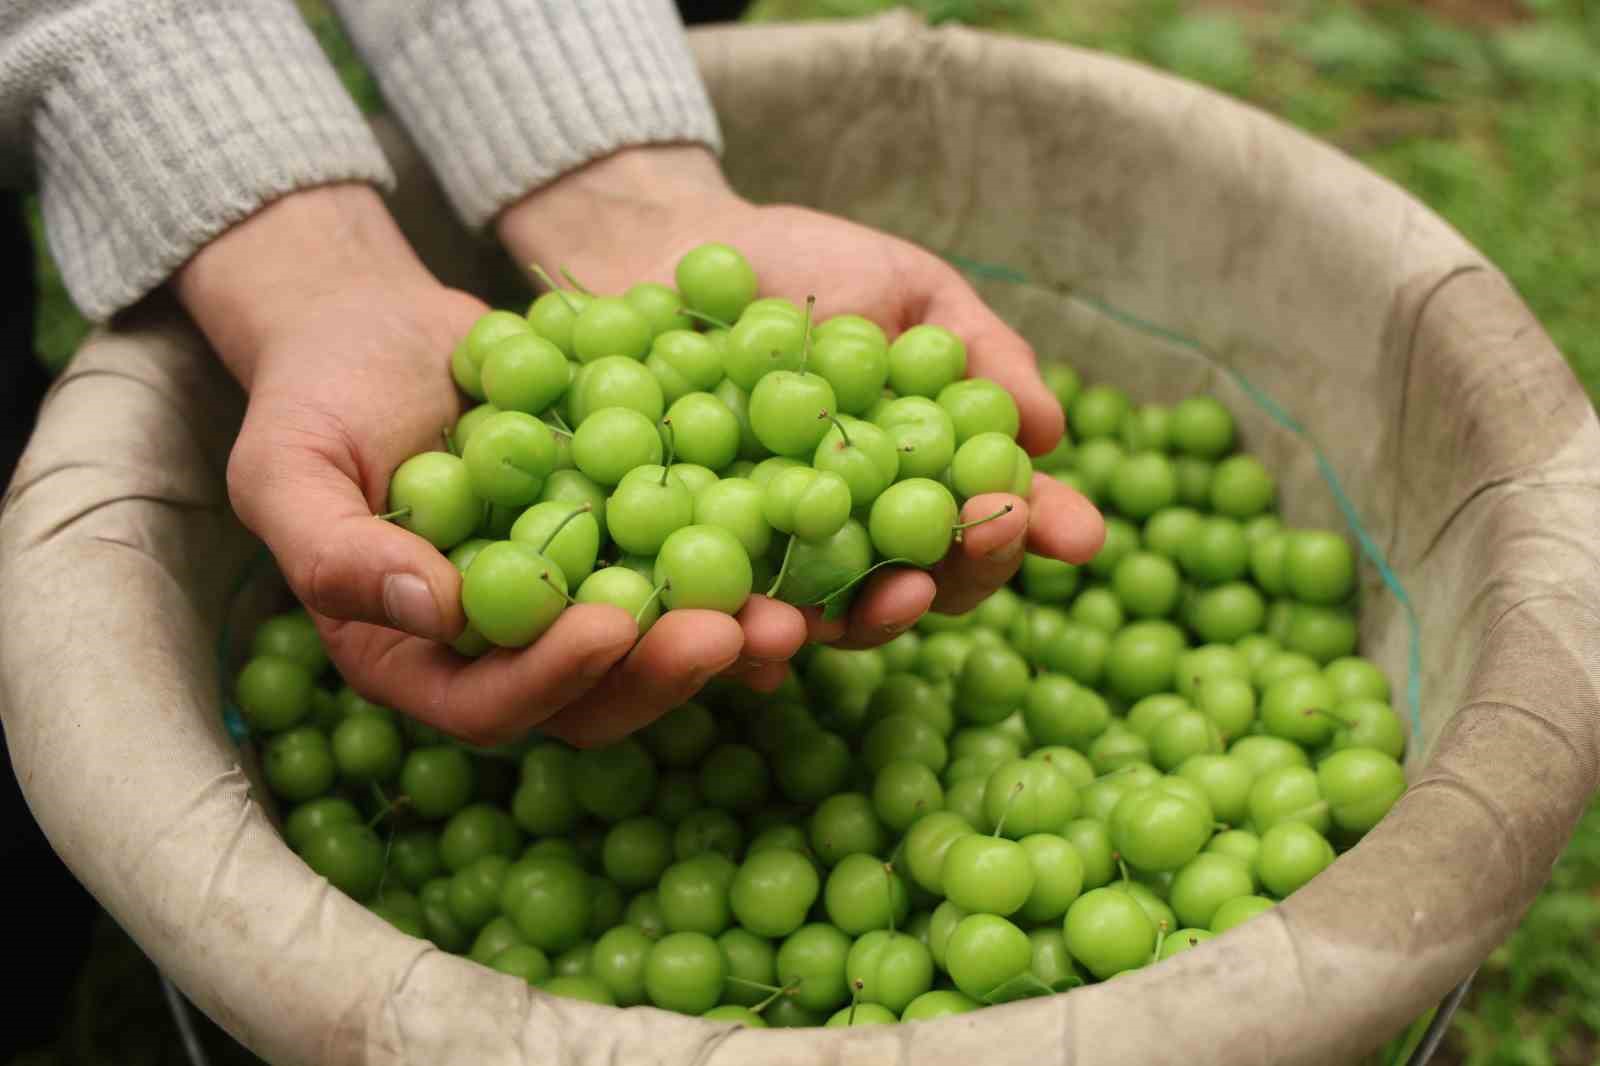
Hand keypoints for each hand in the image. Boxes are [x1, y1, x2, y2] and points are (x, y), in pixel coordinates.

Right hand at [176, 184, 752, 746]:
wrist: (380, 325)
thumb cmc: (315, 395)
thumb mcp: (287, 465)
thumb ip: (333, 550)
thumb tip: (428, 610)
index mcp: (419, 656)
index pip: (486, 702)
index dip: (550, 680)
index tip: (608, 628)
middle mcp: (507, 648)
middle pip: (595, 694)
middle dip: (667, 672)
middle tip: (736, 633)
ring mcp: (576, 598)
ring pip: (659, 644)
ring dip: (729, 636)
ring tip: (794, 612)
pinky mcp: (628, 539)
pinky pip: (690, 565)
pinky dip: (746, 563)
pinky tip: (804, 544)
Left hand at [497, 148, 1105, 652]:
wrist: (672, 246)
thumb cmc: (807, 265)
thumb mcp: (911, 290)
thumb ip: (982, 353)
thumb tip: (1048, 430)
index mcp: (919, 479)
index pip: (983, 526)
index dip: (1023, 533)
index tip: (1071, 535)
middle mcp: (853, 533)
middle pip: (911, 591)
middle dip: (940, 587)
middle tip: (947, 567)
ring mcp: (773, 553)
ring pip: (820, 616)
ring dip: (846, 624)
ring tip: (856, 613)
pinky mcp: (691, 557)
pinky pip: (720, 609)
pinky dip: (742, 630)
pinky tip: (758, 637)